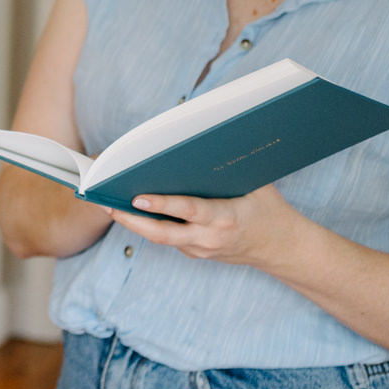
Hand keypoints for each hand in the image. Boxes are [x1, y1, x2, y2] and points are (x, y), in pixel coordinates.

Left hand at [106, 183, 303, 269]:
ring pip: (160, 237)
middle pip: (162, 233)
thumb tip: (206, 136)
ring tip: (108, 202)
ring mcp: (201, 249)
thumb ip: (232, 165)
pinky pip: (168, 237)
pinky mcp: (196, 253)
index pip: (188, 211)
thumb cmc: (269, 209)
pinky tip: (131, 209)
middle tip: (106, 201)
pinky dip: (149, 224)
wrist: (282, 249)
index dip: (162, 205)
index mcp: (225, 218)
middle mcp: (209, 238)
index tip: (138, 196)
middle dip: (131, 219)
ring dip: (133, 222)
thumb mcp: (258, 184)